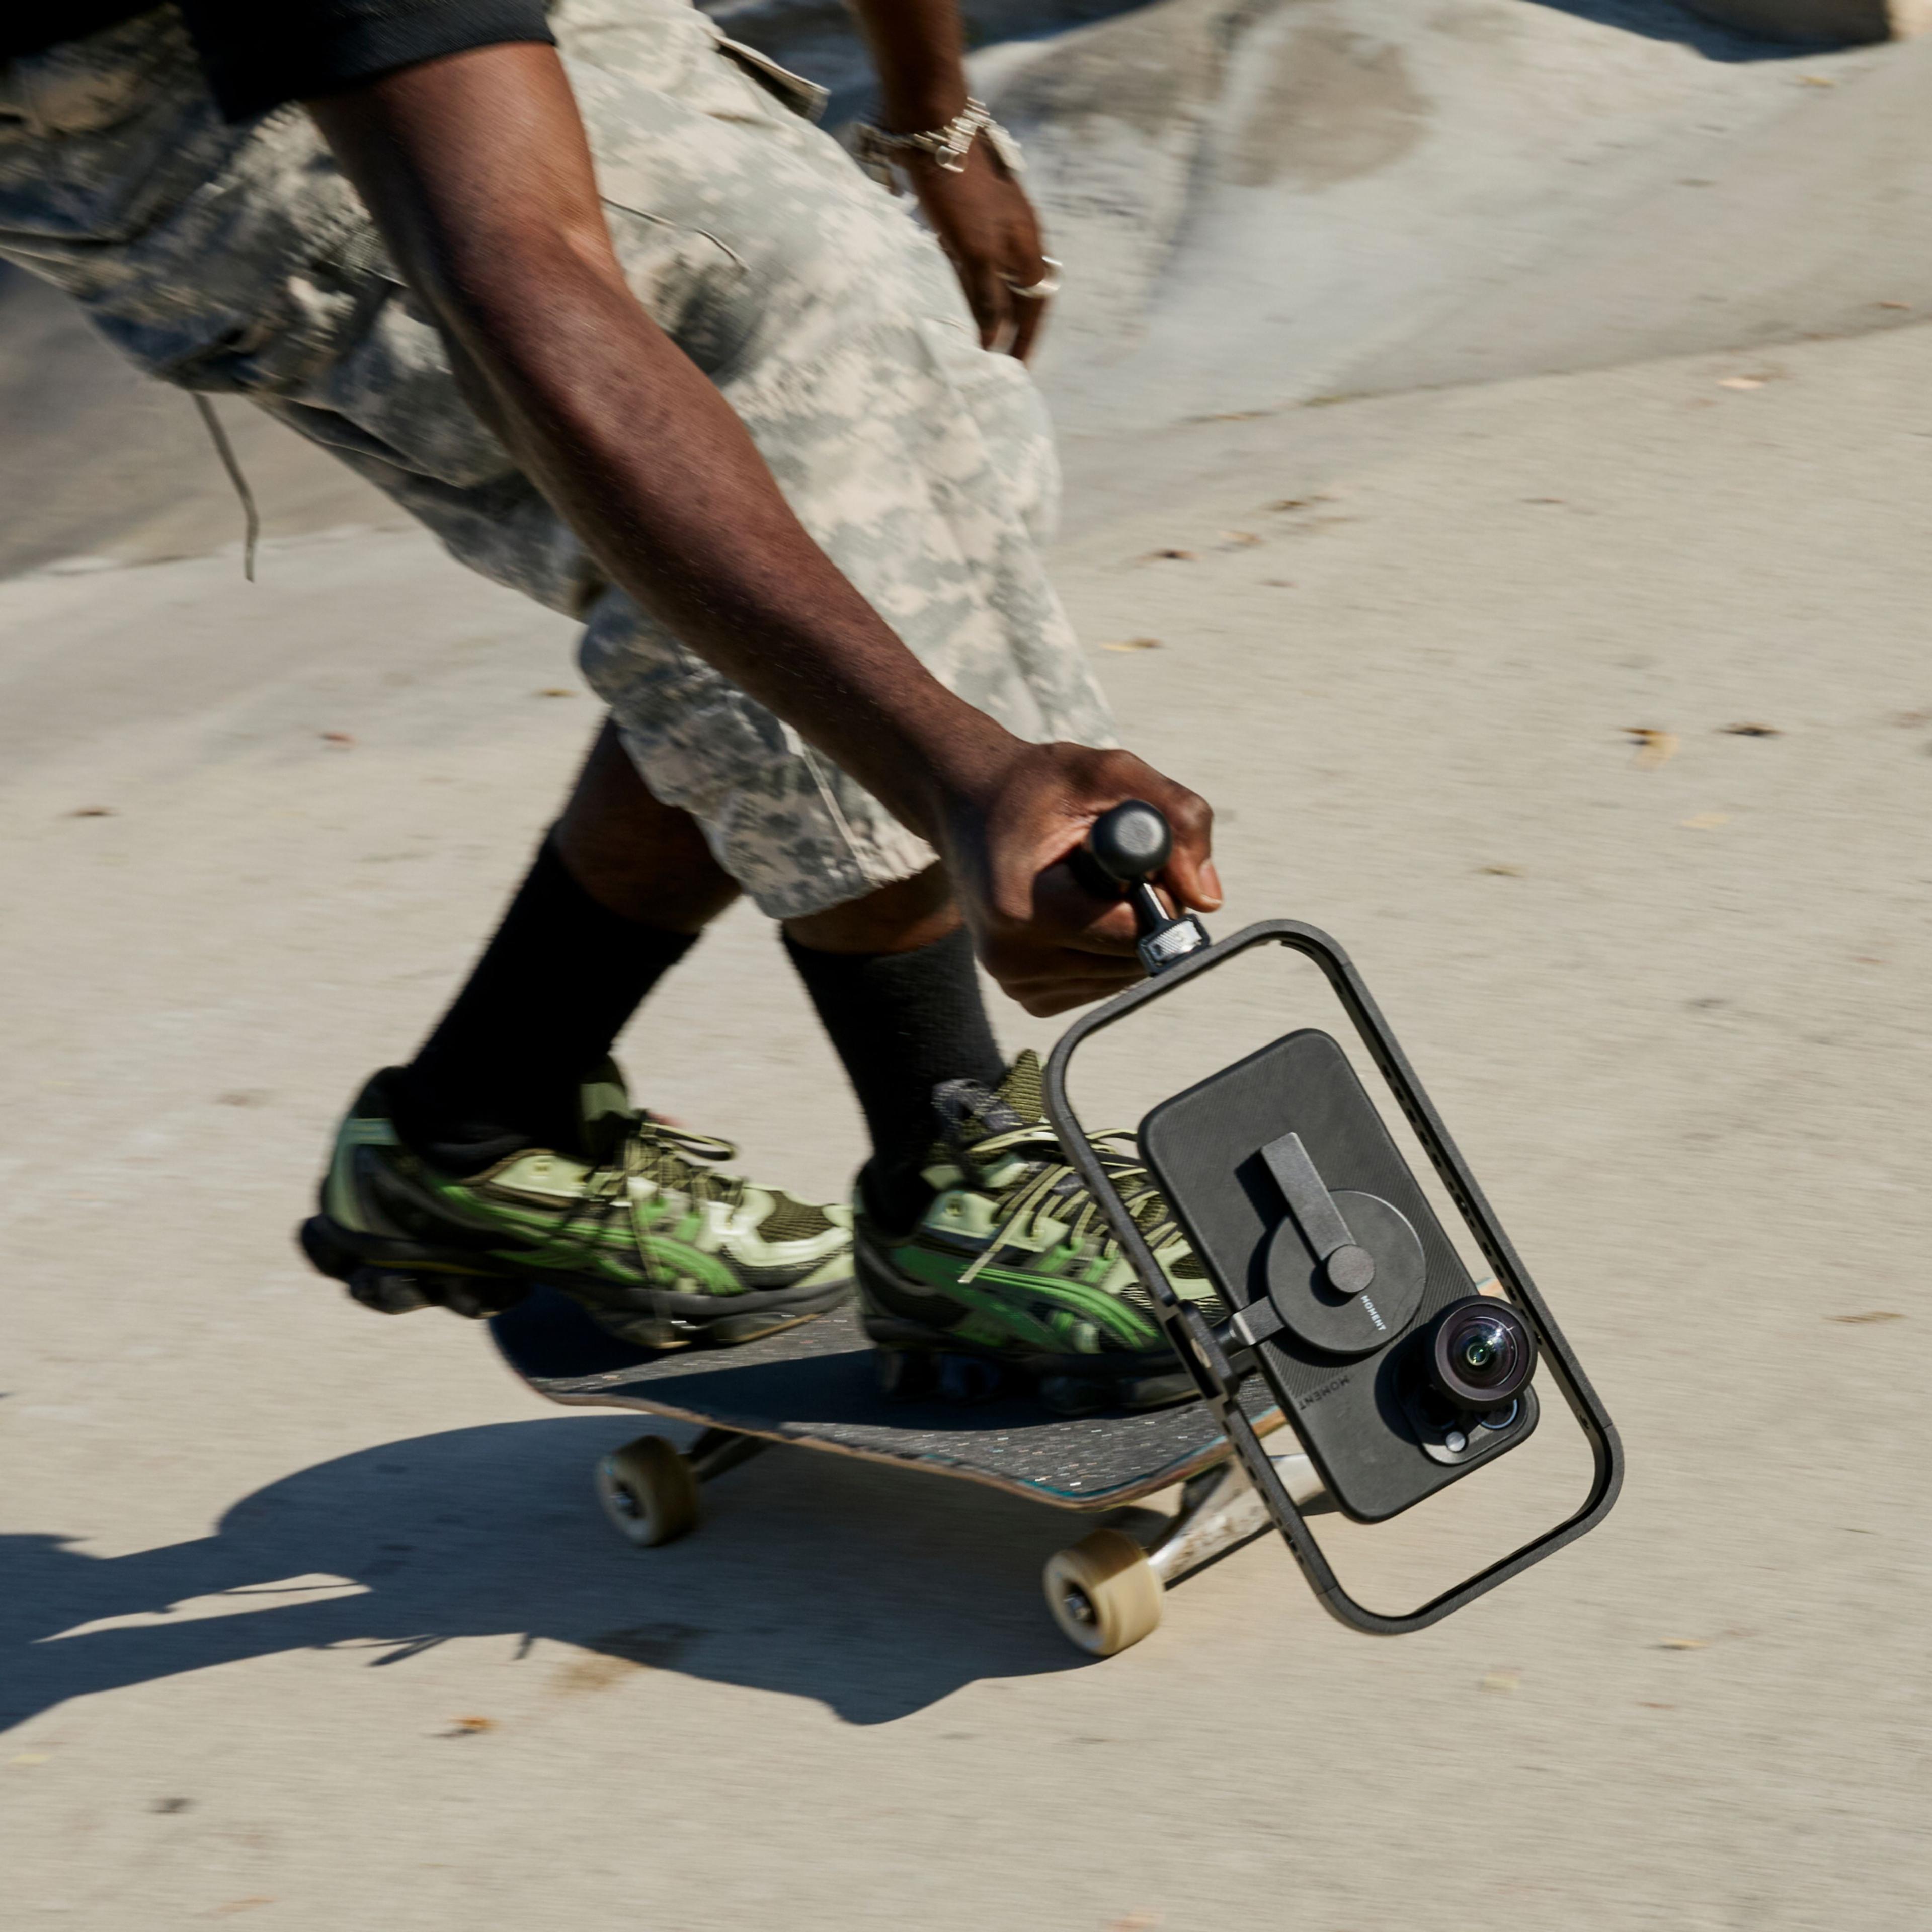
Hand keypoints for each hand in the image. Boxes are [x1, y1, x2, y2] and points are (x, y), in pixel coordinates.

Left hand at [905, 140, 1054, 360]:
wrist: (931, 119)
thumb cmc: (958, 186)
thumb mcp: (974, 249)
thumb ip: (985, 295)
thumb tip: (992, 340)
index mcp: (1026, 244)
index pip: (1034, 305)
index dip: (1025, 340)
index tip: (1014, 371)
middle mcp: (1013, 234)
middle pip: (1016, 292)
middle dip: (1007, 328)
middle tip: (990, 360)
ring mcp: (990, 220)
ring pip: (992, 274)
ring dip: (983, 306)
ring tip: (968, 335)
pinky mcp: (963, 210)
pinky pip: (967, 256)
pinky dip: (961, 280)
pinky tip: (945, 290)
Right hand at [934, 743, 1220, 1015]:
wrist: (968, 804)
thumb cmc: (1039, 786)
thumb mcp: (1111, 774)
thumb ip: (1177, 820)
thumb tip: (1208, 900)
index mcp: (1021, 910)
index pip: (1133, 932)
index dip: (1156, 893)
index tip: (1133, 856)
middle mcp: (1012, 959)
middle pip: (1132, 959)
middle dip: (1144, 913)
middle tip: (1111, 865)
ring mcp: (1016, 984)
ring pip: (1122, 975)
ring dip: (1126, 932)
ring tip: (1086, 884)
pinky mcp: (1028, 995)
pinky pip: (1102, 983)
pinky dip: (1107, 949)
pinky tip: (1077, 910)